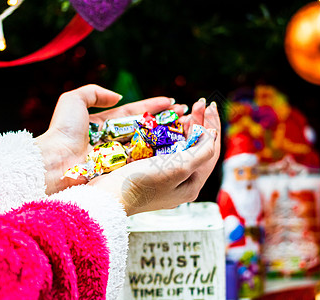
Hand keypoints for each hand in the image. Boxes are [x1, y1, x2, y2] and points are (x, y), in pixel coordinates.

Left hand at [35, 84, 185, 194]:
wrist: (55, 163)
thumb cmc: (62, 131)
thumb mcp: (73, 101)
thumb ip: (94, 92)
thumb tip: (118, 96)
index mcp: (103, 124)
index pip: (133, 112)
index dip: (152, 106)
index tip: (171, 101)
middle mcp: (114, 140)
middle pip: (144, 128)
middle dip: (164, 120)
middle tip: (186, 114)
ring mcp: (119, 156)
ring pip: (148, 143)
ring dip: (166, 135)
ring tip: (186, 127)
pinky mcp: (122, 169)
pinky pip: (144, 159)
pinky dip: (159, 152)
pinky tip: (175, 145)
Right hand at [88, 98, 220, 215]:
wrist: (107, 197)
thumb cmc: (142, 183)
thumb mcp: (178, 167)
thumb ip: (200, 152)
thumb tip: (212, 135)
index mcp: (191, 185)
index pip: (210, 151)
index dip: (212, 126)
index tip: (210, 106)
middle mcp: (181, 183)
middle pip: (197, 149)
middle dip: (200, 124)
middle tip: (199, 103)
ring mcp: (165, 179)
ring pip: (181, 149)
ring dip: (185, 128)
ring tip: (185, 112)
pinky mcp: (149, 173)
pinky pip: (165, 150)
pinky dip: (169, 135)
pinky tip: (166, 124)